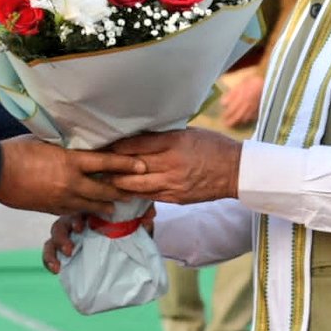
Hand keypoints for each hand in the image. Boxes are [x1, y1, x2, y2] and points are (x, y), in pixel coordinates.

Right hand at [0, 136, 145, 215]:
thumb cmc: (18, 150)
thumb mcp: (46, 142)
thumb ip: (64, 148)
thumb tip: (75, 144)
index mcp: (71, 161)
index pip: (106, 162)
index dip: (125, 165)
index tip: (142, 166)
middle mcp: (71, 182)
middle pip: (103, 190)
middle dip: (120, 192)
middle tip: (134, 193)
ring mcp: (61, 198)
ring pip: (90, 205)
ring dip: (105, 206)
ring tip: (115, 208)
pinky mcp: (50, 208)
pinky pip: (73, 211)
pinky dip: (83, 210)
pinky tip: (87, 211)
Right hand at [41, 204, 155, 273]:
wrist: (126, 247)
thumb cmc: (127, 228)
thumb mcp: (136, 223)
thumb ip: (142, 218)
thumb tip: (150, 213)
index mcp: (92, 210)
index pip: (82, 207)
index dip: (80, 214)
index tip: (83, 224)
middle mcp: (78, 219)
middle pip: (64, 220)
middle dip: (64, 232)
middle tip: (72, 244)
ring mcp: (68, 234)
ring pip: (55, 233)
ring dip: (57, 243)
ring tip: (66, 255)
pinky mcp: (62, 250)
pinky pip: (49, 252)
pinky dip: (48, 258)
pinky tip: (55, 269)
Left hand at [109, 128, 240, 203]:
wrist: (236, 171)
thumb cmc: (213, 146)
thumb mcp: (188, 133)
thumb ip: (164, 136)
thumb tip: (138, 136)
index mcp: (173, 142)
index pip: (135, 144)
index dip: (115, 146)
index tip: (102, 144)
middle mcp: (170, 163)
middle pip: (131, 166)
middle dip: (110, 165)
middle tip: (93, 163)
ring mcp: (172, 183)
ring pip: (135, 186)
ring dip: (116, 183)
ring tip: (102, 179)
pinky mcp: (175, 198)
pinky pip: (148, 196)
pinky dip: (133, 193)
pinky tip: (122, 190)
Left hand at [219, 74, 263, 127]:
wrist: (267, 82)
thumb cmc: (252, 81)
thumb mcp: (239, 84)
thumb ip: (231, 94)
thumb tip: (223, 103)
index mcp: (240, 99)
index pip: (231, 110)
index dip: (226, 115)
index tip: (222, 118)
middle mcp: (246, 106)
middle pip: (237, 116)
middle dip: (231, 121)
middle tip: (226, 124)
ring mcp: (253, 109)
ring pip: (244, 119)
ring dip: (238, 122)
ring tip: (234, 124)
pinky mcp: (260, 110)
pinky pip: (252, 118)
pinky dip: (247, 120)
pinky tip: (245, 121)